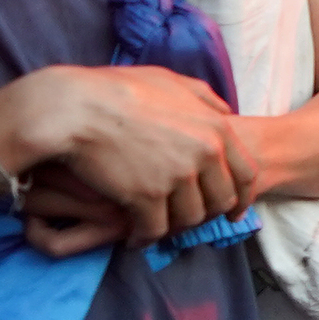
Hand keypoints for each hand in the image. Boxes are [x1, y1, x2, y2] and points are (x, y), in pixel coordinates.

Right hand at [0, 66, 255, 243]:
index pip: (246, 174)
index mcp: (216, 128)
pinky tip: (134, 237)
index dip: (241, 198)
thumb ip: (204, 98)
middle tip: (185, 220)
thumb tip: (226, 112)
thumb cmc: (117, 90)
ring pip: (190, 219)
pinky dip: (145, 237)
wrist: (73, 108)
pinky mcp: (146, 197)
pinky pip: (156, 230)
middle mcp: (204, 154)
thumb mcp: (171, 81)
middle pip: (221, 201)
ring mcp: (177, 177)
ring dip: (175, 227)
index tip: (232, 213)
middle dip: (206, 215)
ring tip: (158, 227)